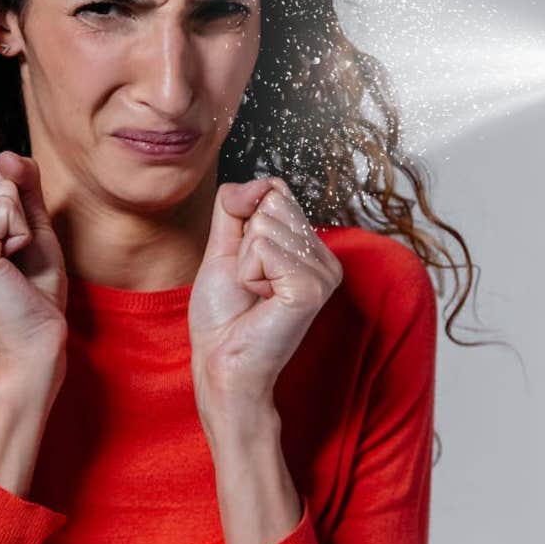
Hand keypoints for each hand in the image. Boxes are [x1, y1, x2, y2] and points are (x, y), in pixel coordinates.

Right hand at [0, 152, 67, 362]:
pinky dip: (24, 235)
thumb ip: (22, 187)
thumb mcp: (31, 227)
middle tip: (12, 260)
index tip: (8, 248)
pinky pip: (8, 207)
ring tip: (10, 266)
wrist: (33, 345)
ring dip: (22, 227)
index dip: (12, 205)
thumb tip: (7, 152)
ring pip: (2, 189)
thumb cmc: (33, 292)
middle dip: (18, 215)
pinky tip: (11, 267)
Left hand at [188, 176, 343, 410]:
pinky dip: (249, 274)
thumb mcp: (222, 247)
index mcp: (309, 247)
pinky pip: (265, 249)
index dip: (245, 222)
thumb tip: (261, 180)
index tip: (246, 264)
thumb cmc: (224, 316)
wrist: (220, 363)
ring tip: (255, 294)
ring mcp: (323, 273)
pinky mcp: (312, 288)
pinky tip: (262, 301)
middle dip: (243, 243)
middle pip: (271, 203)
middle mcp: (324, 257)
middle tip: (250, 282)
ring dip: (244, 262)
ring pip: (264, 226)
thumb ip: (236, 206)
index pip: (275, 190)